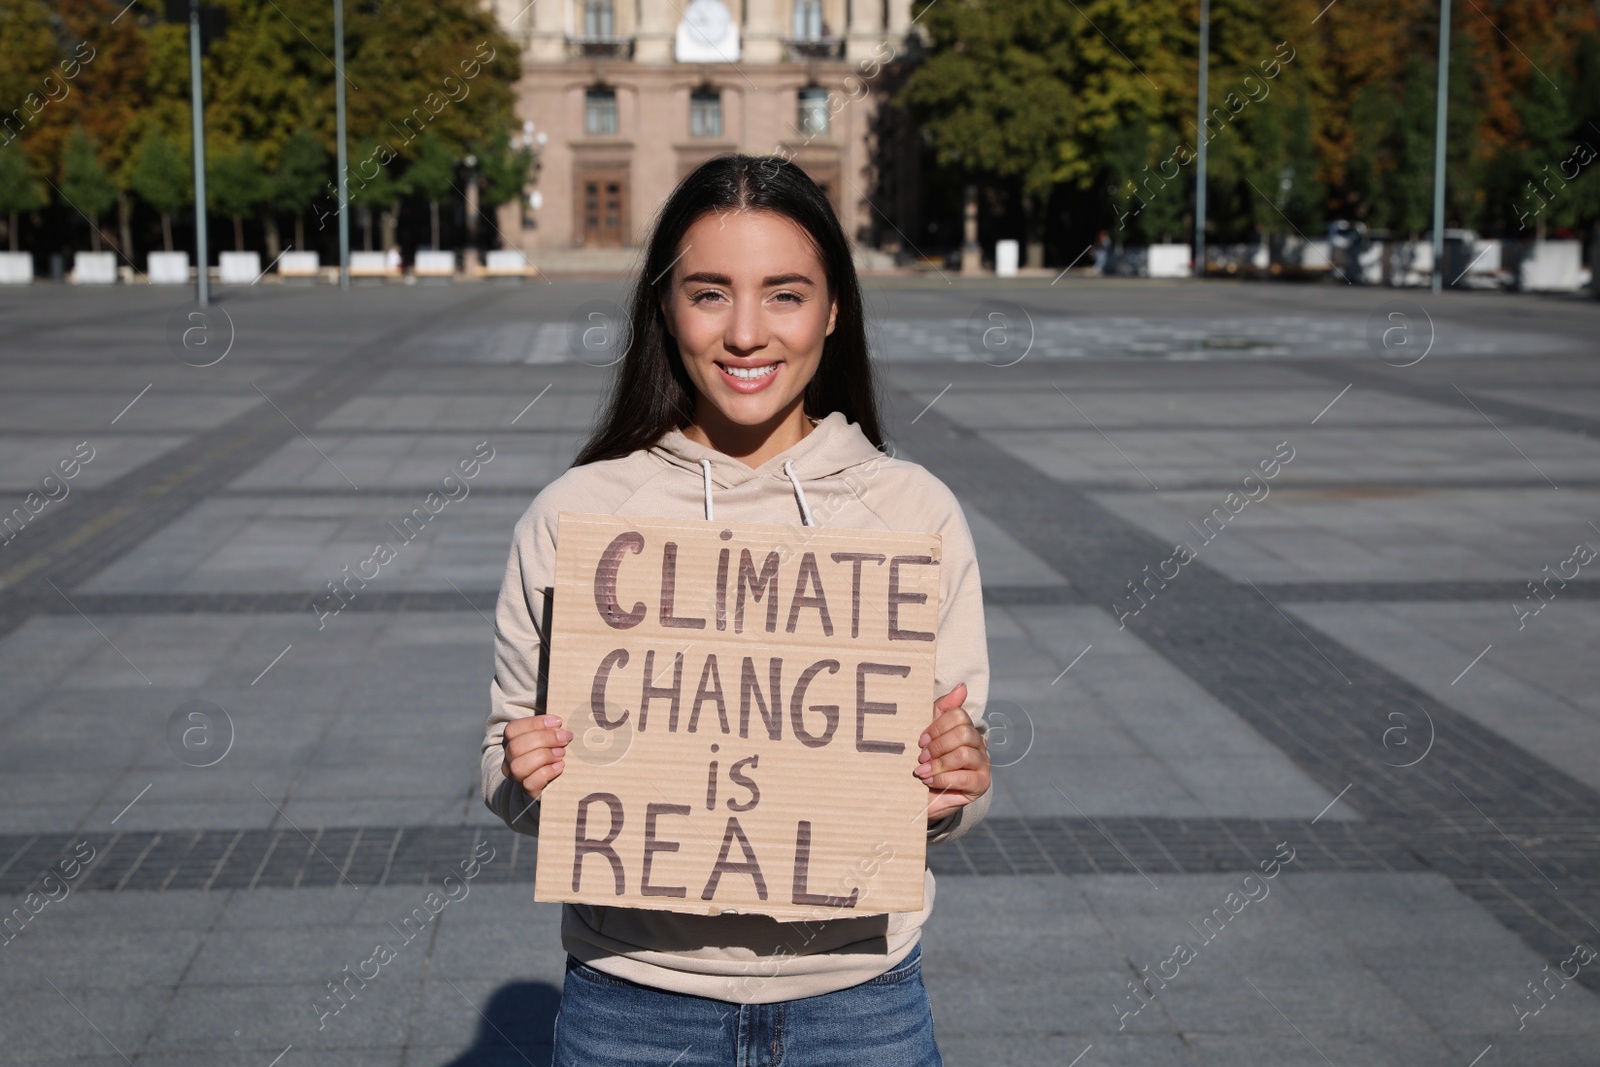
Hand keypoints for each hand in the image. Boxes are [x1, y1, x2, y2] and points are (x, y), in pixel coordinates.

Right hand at [502, 714, 572, 800]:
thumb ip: (550, 728)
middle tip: (565, 738)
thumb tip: (559, 723)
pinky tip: (560, 766)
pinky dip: (547, 772)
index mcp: (510, 741)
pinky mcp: (526, 789)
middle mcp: (508, 759)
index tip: (558, 721)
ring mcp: (515, 776)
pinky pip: (530, 782)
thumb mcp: (547, 736)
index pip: (513, 729)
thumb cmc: (549, 751)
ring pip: (518, 766)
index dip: (536, 723)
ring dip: (544, 756)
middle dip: (544, 739)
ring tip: (561, 753)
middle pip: (516, 747)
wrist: (548, 780)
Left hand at [915, 683, 989, 824]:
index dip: (937, 726)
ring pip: (964, 754)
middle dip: (938, 746)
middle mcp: (978, 744)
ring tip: (922, 771)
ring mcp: (982, 764)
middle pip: (964, 732)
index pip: (958, 715)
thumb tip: (962, 687)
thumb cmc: (923, 762)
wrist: (920, 796)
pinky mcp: (981, 784)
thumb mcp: (927, 734)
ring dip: (938, 763)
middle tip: (921, 757)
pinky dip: (943, 778)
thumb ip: (942, 709)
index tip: (920, 740)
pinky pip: (965, 777)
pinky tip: (929, 781)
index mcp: (965, 728)